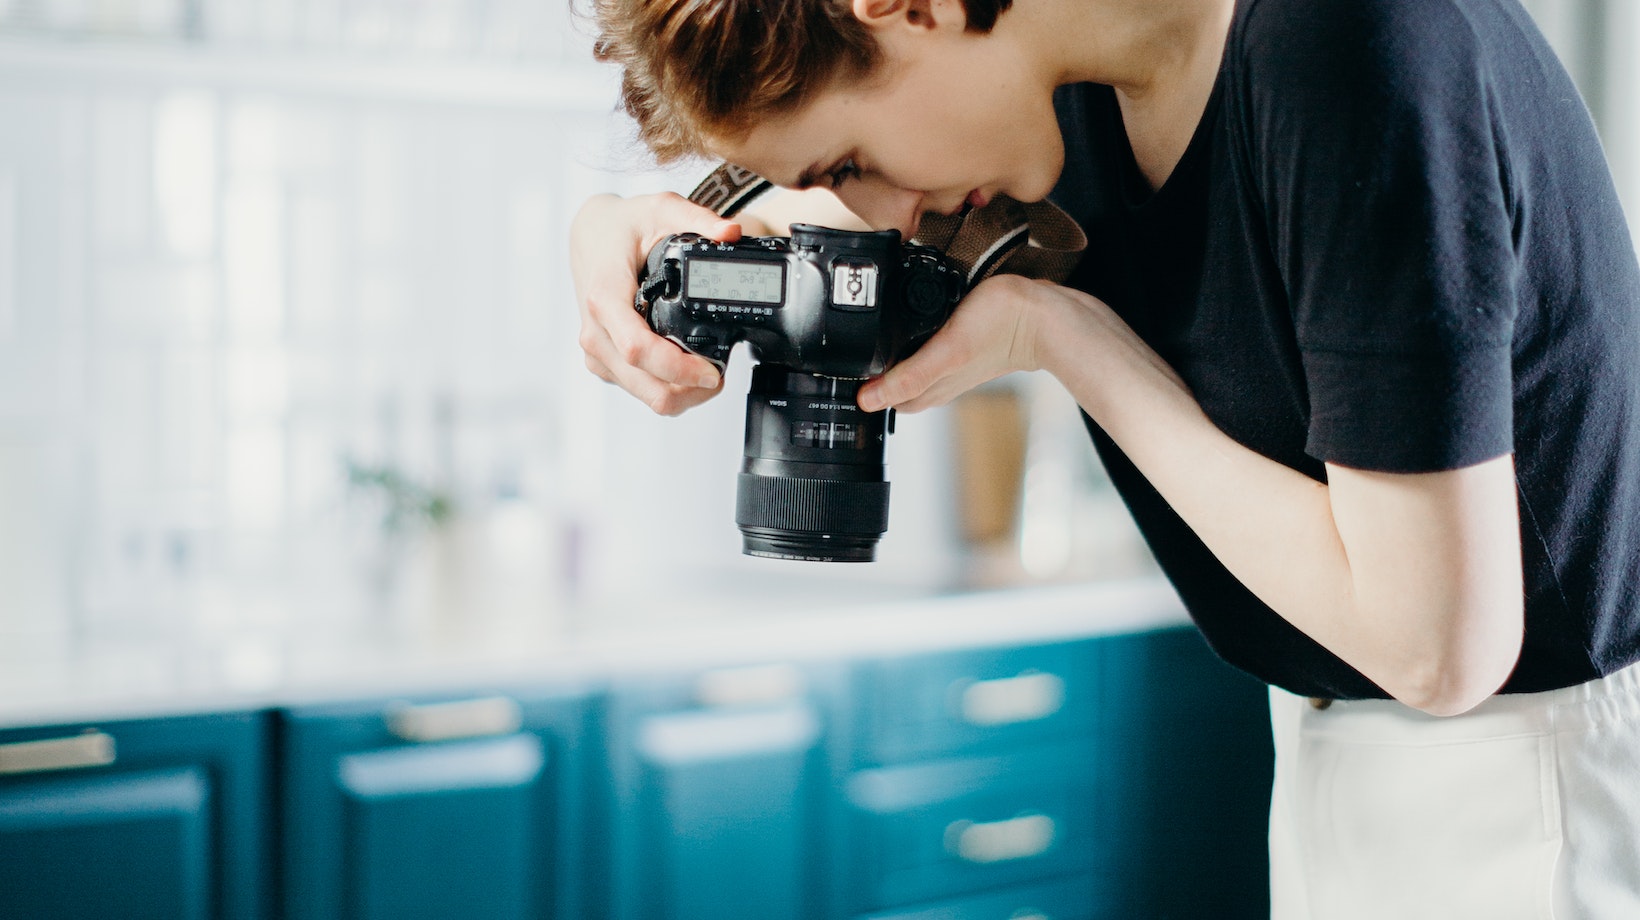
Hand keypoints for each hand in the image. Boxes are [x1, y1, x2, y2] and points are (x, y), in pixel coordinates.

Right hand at [571, 192, 739, 414]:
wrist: (590, 234)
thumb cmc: (623, 225)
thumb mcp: (661, 208)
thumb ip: (699, 219)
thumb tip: (732, 232)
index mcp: (605, 297)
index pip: (639, 349)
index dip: (679, 369)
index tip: (713, 371)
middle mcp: (595, 331)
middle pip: (646, 385)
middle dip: (690, 391)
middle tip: (721, 375)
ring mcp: (596, 350)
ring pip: (645, 395)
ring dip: (682, 394)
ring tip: (709, 373)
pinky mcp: (602, 361)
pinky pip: (638, 389)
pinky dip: (668, 388)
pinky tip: (686, 371)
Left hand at [857, 274, 1058, 412]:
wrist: (1043, 313)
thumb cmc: (1000, 329)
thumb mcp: (946, 352)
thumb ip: (909, 377)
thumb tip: (867, 401)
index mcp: (930, 385)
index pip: (886, 399)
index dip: (864, 391)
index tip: (840, 375)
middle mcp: (939, 376)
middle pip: (896, 384)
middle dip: (874, 375)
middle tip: (850, 357)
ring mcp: (953, 360)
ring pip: (912, 366)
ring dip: (893, 359)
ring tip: (874, 344)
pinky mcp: (965, 341)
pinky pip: (930, 347)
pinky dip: (915, 342)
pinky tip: (914, 328)